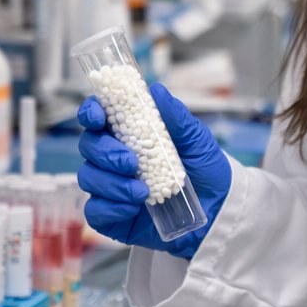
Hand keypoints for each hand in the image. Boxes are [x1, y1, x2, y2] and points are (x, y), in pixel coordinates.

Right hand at [77, 83, 230, 258]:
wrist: (217, 208)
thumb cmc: (204, 168)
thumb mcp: (196, 140)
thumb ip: (176, 117)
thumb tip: (156, 90)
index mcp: (130, 134)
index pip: (98, 117)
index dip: (91, 113)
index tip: (97, 117)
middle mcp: (114, 158)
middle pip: (89, 146)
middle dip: (105, 153)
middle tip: (131, 163)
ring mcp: (110, 187)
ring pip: (88, 178)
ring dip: (112, 183)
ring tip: (142, 192)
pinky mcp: (111, 216)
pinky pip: (95, 211)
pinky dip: (111, 208)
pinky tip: (132, 208)